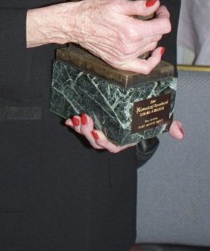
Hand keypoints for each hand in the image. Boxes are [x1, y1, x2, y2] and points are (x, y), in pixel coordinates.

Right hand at [27, 0, 171, 74]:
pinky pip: (144, 67)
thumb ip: (139, 6)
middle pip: (157, 36)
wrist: (75, 24)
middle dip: (157, 23)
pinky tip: (156, 51)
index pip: (163, 26)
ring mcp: (125, 57)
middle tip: (150, 14)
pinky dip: (153, 60)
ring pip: (151, 47)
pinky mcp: (119, 62)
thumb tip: (156, 5)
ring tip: (144, 26)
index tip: (160, 9)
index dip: (164, 15)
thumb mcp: (117, 3)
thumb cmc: (92, 11)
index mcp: (132, 31)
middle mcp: (131, 47)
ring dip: (152, 36)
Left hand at [65, 113, 184, 151]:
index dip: (105, 142)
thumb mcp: (158, 119)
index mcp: (124, 139)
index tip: (99, 133)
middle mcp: (111, 137)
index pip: (113, 146)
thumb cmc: (146, 116)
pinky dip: (74, 124)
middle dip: (89, 133)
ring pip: (87, 134)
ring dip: (81, 128)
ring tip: (78, 117)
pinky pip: (80, 126)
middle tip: (85, 119)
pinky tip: (68, 118)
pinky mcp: (91, 121)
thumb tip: (180, 134)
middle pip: (97, 141)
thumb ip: (168, 125)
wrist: (135, 104)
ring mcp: (100, 129)